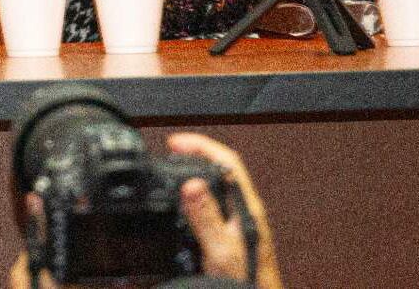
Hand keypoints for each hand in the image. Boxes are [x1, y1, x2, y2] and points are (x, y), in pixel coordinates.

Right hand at [168, 132, 282, 288]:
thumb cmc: (249, 282)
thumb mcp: (221, 250)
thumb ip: (206, 217)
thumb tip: (191, 184)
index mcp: (246, 207)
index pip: (226, 161)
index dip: (200, 145)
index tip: (175, 143)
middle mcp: (245, 209)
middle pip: (221, 168)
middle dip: (194, 153)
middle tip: (170, 150)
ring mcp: (239, 219)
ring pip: (217, 184)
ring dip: (195, 170)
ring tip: (174, 166)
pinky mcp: (232, 231)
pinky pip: (213, 201)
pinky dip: (195, 192)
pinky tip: (183, 199)